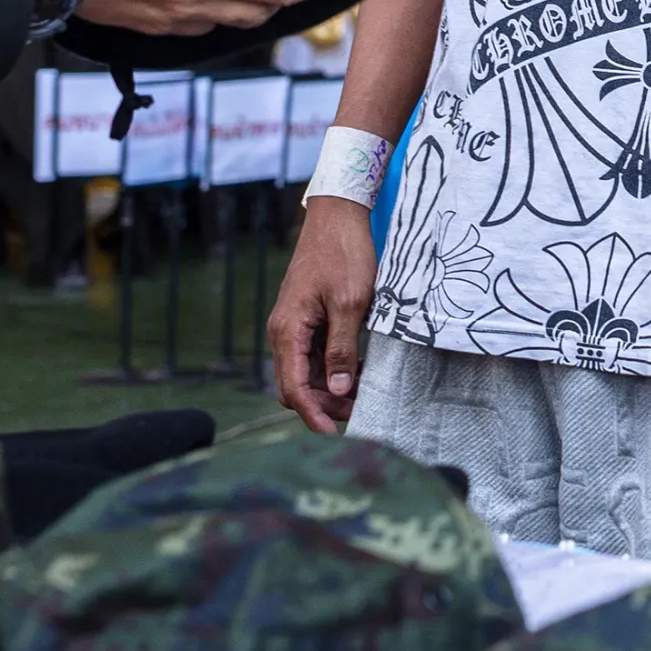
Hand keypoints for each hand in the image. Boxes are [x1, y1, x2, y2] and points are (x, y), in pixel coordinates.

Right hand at [270, 198, 377, 433]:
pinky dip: (335, 369)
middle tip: (362, 412)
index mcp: (288, 329)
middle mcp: (284, 331)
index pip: (292, 387)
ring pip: (307, 373)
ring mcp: (295, 326)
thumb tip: (337, 388)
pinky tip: (362, 370)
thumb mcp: (351, 303)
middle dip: (325, 405)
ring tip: (366, 394)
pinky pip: (316, 356)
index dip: (312, 414)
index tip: (334, 434)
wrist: (337, 217)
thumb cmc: (343, 254)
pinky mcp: (308, 320)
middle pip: (297, 386)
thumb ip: (342, 348)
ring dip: (332, 389)